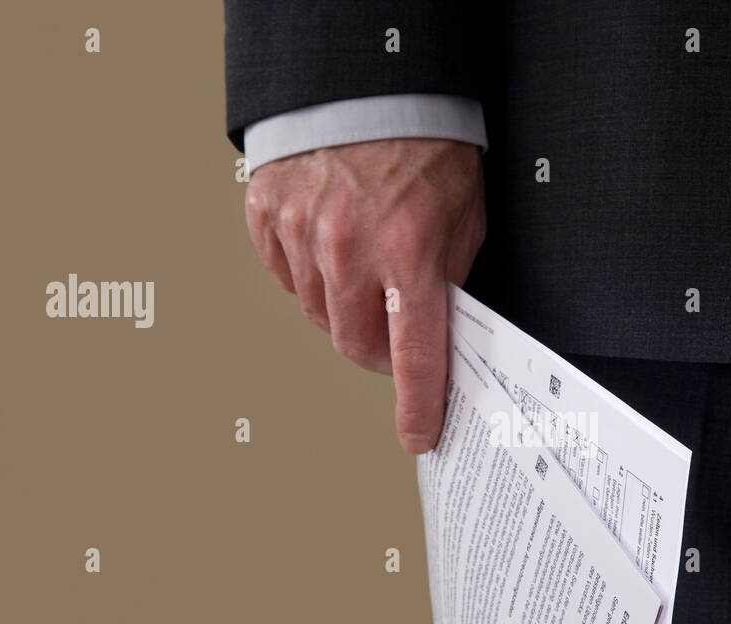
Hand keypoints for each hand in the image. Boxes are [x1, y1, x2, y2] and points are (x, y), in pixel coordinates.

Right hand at [243, 139, 486, 452]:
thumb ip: (448, 279)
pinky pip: (286, 278)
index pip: (413, 353)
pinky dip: (309, 277)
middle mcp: (349, 248)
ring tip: (365, 271)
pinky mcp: (266, 216)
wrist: (370, 82)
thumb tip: (439, 334)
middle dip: (379, 352)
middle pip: (356, 346)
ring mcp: (300, 232)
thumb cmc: (424, 145)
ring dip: (344, 311)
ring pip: (319, 316)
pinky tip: (330, 248)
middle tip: (395, 331)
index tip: (420, 434)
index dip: (418, 403)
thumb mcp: (463, 216)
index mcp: (408, 250)